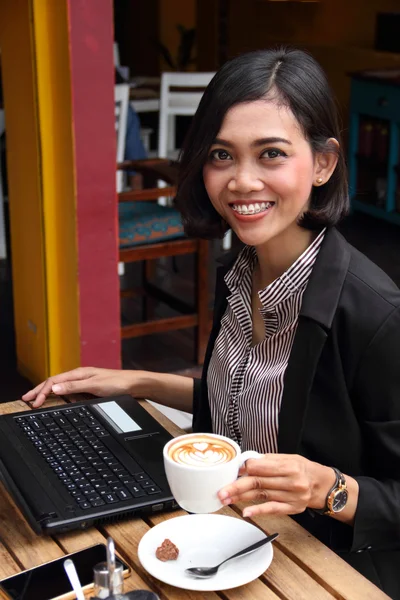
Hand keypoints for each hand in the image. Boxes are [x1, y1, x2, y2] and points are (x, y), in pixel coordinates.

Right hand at [21, 367, 138, 407]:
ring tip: (37, 398)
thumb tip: (54, 388)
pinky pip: (70, 390)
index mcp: (79, 373)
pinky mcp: (90, 388)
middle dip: (39, 390)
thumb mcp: (95, 386)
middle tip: (26, 398)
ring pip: (62, 386)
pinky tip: (58, 399)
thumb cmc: (118, 383)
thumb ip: (74, 386)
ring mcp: (85, 381)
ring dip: (48, 392)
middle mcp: (80, 376)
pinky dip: (60, 395)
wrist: (135, 385)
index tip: (33, 402)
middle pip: (55, 382)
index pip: (54, 381)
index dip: (41, 391)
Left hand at [218, 454, 334, 517]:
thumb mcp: (288, 458)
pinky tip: (246, 512)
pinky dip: (258, 510)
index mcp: (288, 466)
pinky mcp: (292, 508)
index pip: (260, 467)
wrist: (322, 485)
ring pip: (261, 496)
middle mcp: (291, 481)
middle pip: (258, 483)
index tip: (232, 471)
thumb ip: (268, 461)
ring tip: (226, 499)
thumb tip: (246, 463)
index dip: (244, 469)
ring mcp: (291, 496)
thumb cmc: (302, 469)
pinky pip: (272, 509)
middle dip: (236, 487)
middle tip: (221, 491)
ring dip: (241, 498)